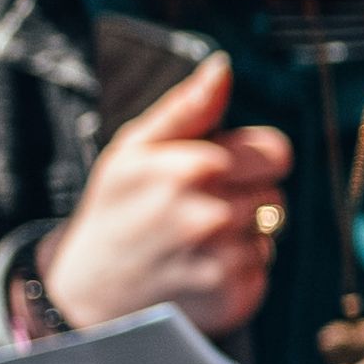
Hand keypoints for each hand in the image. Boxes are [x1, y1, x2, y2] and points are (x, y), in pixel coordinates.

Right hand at [38, 59, 287, 339]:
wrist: (86, 292)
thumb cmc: (115, 209)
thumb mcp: (133, 148)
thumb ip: (186, 106)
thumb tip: (223, 66)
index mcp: (195, 167)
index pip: (277, 152)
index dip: (252, 160)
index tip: (218, 171)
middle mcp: (214, 214)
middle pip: (276, 194)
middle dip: (244, 198)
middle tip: (193, 211)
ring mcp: (224, 260)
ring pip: (270, 233)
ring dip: (242, 237)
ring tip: (192, 243)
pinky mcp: (233, 297)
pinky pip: (261, 269)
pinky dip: (238, 271)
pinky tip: (197, 271)